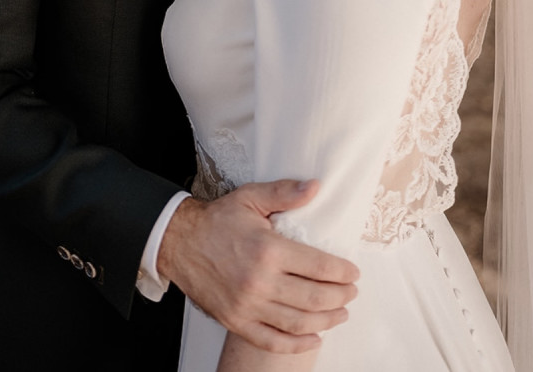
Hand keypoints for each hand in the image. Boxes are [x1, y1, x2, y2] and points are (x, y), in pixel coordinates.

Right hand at [157, 179, 359, 353]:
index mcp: (268, 250)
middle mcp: (260, 282)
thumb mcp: (250, 197)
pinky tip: (314, 337)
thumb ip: (285, 193)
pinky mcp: (236, 321)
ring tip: (341, 314)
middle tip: (352, 292)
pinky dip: (296, 345)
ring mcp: (247, 306)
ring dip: (326, 321)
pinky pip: (272, 341)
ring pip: (298, 322)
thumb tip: (316, 187)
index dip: (342, 272)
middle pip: (314, 298)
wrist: (179, 242)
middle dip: (340, 297)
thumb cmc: (217, 220)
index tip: (353, 272)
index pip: (319, 266)